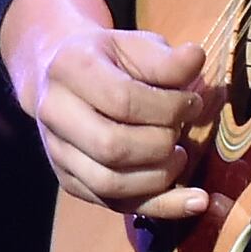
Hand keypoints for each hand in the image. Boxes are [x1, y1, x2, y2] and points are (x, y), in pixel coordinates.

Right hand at [0, 0, 216, 220]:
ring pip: (110, 183)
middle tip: (182, 130)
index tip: (193, 103)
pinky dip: (161, 206)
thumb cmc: (108, 59)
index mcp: (69, 70)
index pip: (123, 100)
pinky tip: (195, 202)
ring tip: (180, 156)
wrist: (60, 78)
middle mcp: (54, 114)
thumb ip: (165, 58)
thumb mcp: (137, 45)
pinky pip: (116, 204)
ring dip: (160, 177)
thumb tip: (195, 59)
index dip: (168, 107)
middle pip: (112, 147)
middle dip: (161, 143)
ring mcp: (58, 153)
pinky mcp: (70, 182)